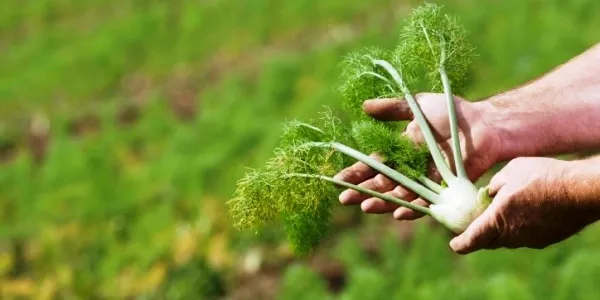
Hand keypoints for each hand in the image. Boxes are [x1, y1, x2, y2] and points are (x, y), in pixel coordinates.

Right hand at [334, 93, 501, 219]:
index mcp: (400, 152)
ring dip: (382, 203)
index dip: (356, 173)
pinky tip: (399, 214)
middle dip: (361, 192)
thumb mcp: (417, 105)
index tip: (337, 180)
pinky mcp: (443, 189)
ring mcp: (425, 181)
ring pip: (399, 196)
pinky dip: (412, 208)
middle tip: (344, 199)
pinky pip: (426, 202)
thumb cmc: (452, 113)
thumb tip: (363, 106)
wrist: (484, 123)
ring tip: (366, 207)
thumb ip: (392, 108)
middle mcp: (410, 170)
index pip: (372, 165)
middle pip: (381, 184)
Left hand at [450, 157, 599, 253]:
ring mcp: (530, 239)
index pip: (472, 239)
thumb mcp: (511, 170)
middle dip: (479, 235)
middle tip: (474, 226)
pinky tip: (524, 213)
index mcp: (497, 218)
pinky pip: (525, 237)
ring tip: (501, 214)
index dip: (460, 243)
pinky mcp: (546, 239)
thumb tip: (488, 193)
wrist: (581, 189)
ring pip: (508, 240)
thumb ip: (494, 185)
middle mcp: (512, 234)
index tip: (453, 244)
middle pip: (489, 241)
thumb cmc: (543, 175)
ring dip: (500, 230)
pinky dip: (519, 229)